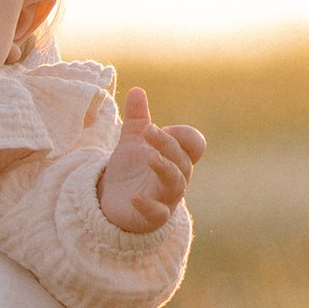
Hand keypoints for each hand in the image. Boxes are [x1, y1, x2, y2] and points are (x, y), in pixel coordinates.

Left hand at [94, 87, 205, 235]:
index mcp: (176, 158)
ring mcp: (166, 198)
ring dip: (165, 169)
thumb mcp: (132, 142)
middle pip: (183, 161)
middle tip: (149, 131)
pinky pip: (156, 213)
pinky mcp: (152, 217)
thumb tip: (136, 90)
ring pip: (175, 184)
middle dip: (168, 145)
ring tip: (151, 157)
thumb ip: (136, 119)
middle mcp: (176, 177)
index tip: (158, 128)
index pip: (194, 145)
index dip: (182, 135)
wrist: (114, 202)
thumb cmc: (131, 171)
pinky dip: (147, 205)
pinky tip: (135, 196)